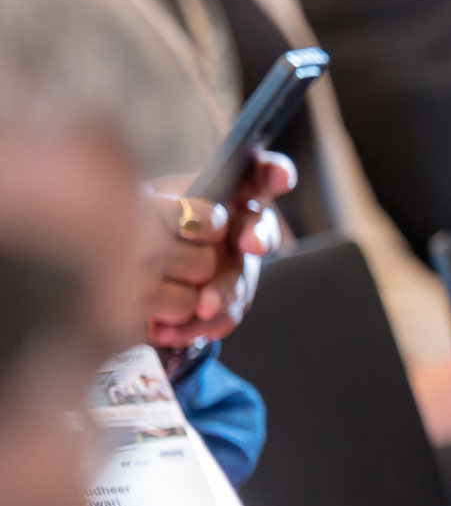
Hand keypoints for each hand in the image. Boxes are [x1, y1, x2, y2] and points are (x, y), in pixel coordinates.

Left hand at [144, 152, 294, 351]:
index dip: (274, 173)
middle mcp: (235, 230)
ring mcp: (233, 267)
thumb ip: (163, 210)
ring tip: (201, 309)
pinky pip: (226, 316)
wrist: (113, 280)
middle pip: (258, 229)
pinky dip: (201, 326)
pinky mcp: (224, 303)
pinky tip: (172, 331)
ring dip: (226, 293)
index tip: (282, 179)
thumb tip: (188, 224)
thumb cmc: (131, 234)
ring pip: (242, 279)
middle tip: (252, 246)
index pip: (255, 176)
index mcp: (219, 195)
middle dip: (258, 236)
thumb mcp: (139, 211)